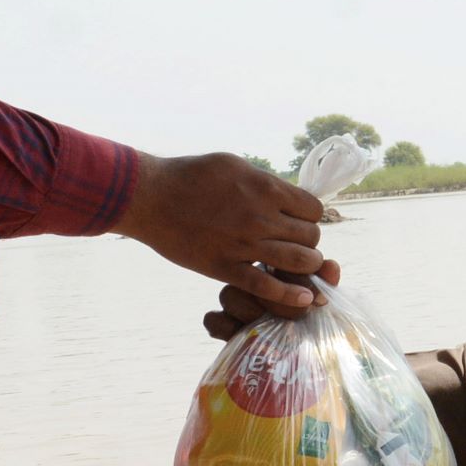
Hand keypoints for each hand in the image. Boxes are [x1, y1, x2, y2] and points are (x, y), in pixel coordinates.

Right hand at [117, 153, 327, 307]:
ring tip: (299, 267)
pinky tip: (302, 300)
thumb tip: (284, 196)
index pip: (313, 210)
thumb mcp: (234, 165)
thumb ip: (263, 182)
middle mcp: (261, 217)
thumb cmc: (190, 176)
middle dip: (309, 243)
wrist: (152, 197)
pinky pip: (267, 287)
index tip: (299, 222)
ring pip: (299, 262)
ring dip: (306, 267)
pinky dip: (290, 295)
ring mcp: (244, 244)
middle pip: (311, 237)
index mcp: (265, 188)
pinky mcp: (225, 267)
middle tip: (296, 246)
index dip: (310, 217)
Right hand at [202, 260, 340, 341]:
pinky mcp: (224, 328)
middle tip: (299, 315)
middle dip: (276, 297)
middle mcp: (254, 286)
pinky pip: (213, 321)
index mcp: (276, 274)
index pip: (276, 263)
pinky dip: (225, 326)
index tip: (315, 299)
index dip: (294, 278)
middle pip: (250, 278)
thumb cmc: (315, 327)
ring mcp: (236, 307)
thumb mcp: (323, 305)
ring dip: (250, 310)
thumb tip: (331, 267)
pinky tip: (243, 334)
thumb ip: (324, 285)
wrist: (307, 364)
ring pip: (229, 295)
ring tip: (271, 325)